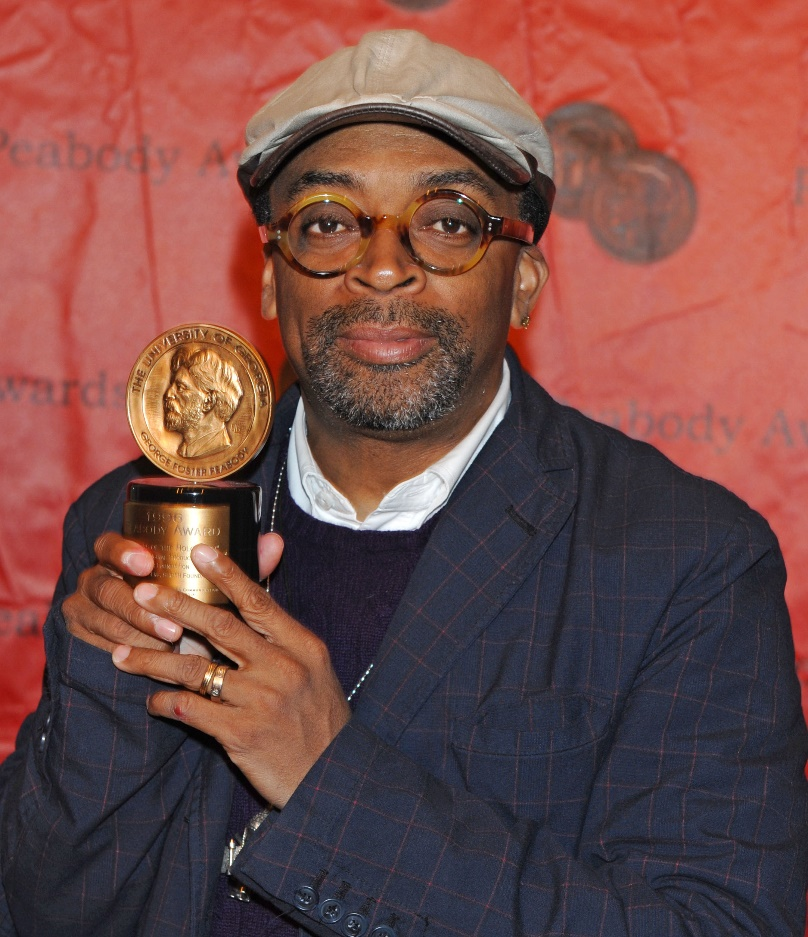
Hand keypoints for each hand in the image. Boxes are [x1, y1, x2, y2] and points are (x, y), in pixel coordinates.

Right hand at [63, 531, 281, 655]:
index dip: (124, 551)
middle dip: (138, 606)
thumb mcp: (218, 586)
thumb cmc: (194, 604)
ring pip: (103, 616)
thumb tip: (274, 542)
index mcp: (126, 552)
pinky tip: (142, 657)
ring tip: (168, 642)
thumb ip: (241, 566)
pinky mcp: (82, 633)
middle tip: (171, 625)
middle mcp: (100, 574)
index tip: (146, 561)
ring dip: (135, 630)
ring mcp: (86, 604)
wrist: (164, 642)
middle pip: (106, 585)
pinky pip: (96, 641)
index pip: (111, 544)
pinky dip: (121, 647)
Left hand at [110, 539, 350, 808]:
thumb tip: (252, 599)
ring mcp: (261, 701)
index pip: (258, 601)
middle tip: (142, 593)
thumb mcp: (314, 668)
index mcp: (302, 645)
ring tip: (121, 654)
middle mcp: (282, 667)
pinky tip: (151, 701)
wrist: (334, 776)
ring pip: (195, 670)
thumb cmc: (320, 718)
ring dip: (153, 659)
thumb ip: (282, 635)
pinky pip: (191, 711)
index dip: (227, 574)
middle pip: (220, 626)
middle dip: (176, 606)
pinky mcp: (242, 734)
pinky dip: (165, 703)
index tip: (199, 551)